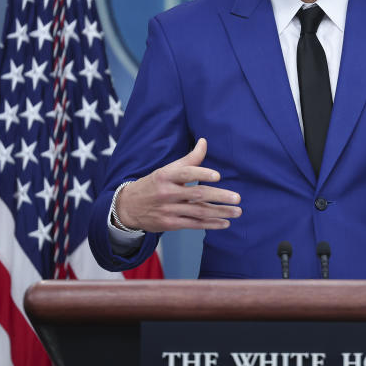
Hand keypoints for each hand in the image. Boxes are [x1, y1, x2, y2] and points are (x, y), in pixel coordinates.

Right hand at [115, 138, 241, 231]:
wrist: (128, 207)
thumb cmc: (153, 184)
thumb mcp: (167, 170)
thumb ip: (189, 159)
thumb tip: (204, 141)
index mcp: (166, 176)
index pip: (185, 173)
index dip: (201, 174)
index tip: (218, 176)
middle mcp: (167, 193)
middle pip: (196, 194)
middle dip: (218, 196)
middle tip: (237, 197)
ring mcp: (169, 210)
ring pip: (198, 212)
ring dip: (220, 212)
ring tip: (237, 211)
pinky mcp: (170, 224)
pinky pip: (194, 224)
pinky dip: (210, 224)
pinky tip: (225, 223)